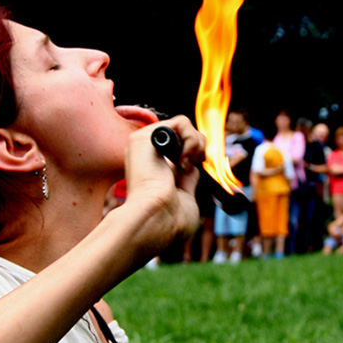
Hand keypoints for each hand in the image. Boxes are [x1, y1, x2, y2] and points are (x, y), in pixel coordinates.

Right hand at [120, 115, 205, 255]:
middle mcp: (147, 155)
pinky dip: (192, 139)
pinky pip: (180, 122)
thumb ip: (187, 179)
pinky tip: (185, 160)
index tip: (197, 169)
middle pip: (183, 134)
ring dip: (197, 143)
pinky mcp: (144, 137)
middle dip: (198, 147)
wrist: (154, 219)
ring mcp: (144, 144)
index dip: (196, 155)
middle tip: (195, 165)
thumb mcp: (185, 196)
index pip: (179, 149)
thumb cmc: (168, 220)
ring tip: (188, 164)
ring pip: (183, 125)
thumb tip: (193, 168)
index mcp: (154, 169)